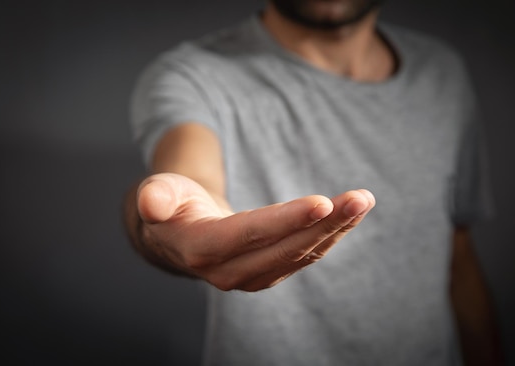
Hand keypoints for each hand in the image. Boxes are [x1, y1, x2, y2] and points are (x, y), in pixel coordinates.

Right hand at [136, 173, 375, 290]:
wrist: (181, 234)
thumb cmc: (171, 206)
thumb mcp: (159, 195)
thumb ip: (157, 197)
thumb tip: (151, 201)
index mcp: (203, 249)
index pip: (250, 235)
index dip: (286, 220)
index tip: (323, 202)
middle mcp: (231, 272)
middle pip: (285, 247)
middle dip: (325, 223)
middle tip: (360, 198)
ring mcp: (254, 276)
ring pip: (302, 253)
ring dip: (336, 229)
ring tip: (362, 201)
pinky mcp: (271, 271)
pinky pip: (305, 254)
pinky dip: (330, 234)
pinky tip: (350, 214)